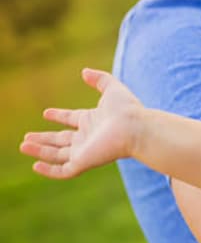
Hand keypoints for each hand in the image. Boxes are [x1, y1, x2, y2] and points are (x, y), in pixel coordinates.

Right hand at [20, 69, 141, 178]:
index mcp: (93, 120)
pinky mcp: (83, 163)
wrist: (135, 128)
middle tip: (27, 137)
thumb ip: (100, 79)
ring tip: (23, 145)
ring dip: (40, 151)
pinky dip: (49, 170)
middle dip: (44, 139)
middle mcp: (87, 137)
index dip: (59, 116)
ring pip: (58, 155)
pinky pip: (63, 171)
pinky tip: (36, 165)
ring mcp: (84, 151)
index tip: (46, 112)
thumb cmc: (127, 110)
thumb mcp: (112, 88)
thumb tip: (84, 71)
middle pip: (61, 139)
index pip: (72, 119)